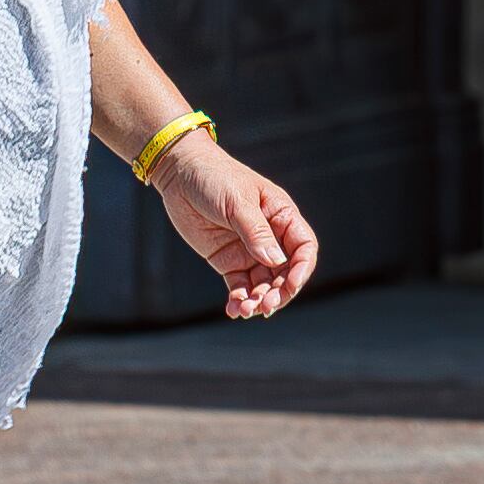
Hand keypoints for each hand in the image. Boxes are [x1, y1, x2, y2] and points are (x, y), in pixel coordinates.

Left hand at [151, 137, 318, 319]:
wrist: (180, 173)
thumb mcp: (236, 201)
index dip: (302, 269)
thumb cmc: (214, 177)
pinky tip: (233, 310)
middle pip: (286, 272)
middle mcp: (270, 236)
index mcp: (281, 215)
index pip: (303, 247)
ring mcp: (249, 250)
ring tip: (245, 310)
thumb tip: (276, 261)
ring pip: (264, 283)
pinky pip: (240, 286)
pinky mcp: (229, 261)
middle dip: (279, 292)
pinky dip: (239, 300)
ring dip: (258, 299)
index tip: (291, 286)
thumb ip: (256, 231)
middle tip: (265, 306)